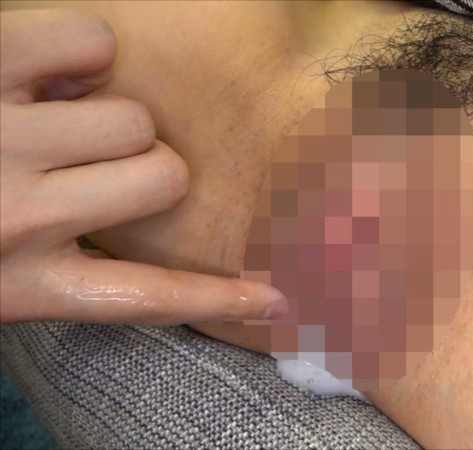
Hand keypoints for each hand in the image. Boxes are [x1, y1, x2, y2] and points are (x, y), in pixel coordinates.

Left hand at [0, 9, 286, 323]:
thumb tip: (146, 233)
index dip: (220, 298)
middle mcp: (20, 221)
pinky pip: (93, 42)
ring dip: (106, 112)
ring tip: (55, 116)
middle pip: (165, 176)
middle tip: (97, 166)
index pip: (148, 300)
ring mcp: (3, 140)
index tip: (276, 298)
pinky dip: (84, 50)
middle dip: (143, 166)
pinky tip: (44, 73)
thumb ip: (54, 274)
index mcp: (17, 285)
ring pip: (133, 115)